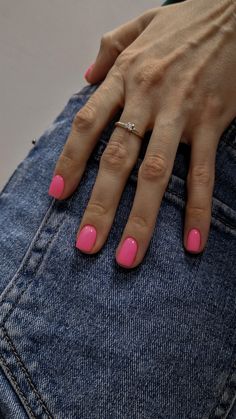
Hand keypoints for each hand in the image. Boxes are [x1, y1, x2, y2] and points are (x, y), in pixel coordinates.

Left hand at [48, 0, 235, 267]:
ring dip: (142, 219)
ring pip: (156, 174)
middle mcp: (148, 97)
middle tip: (87, 244)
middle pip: (117, 160)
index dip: (70, 161)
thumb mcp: (139, 25)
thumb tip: (84, 79)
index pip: (87, 125)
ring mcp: (182, 112)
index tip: (58, 195)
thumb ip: (108, 50)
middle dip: (100, 206)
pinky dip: (198, 209)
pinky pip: (203, 173)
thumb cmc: (187, 20)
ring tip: (128, 256)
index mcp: (125, 76)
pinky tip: (193, 242)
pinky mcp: (212, 121)